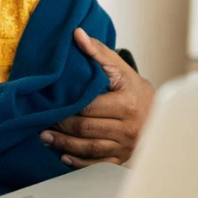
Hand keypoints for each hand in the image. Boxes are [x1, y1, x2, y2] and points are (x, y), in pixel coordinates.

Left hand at [42, 28, 154, 167]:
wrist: (157, 113)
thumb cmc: (133, 88)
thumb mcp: (120, 68)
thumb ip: (98, 52)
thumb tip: (77, 34)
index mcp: (127, 104)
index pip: (89, 107)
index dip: (66, 106)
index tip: (49, 104)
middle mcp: (129, 127)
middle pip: (86, 129)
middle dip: (61, 127)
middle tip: (40, 123)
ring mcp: (126, 145)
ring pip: (89, 148)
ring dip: (63, 145)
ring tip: (44, 138)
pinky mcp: (122, 158)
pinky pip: (97, 164)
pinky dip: (78, 162)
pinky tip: (63, 157)